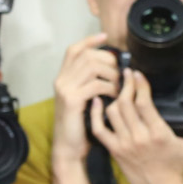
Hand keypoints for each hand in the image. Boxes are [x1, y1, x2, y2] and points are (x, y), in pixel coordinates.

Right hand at [50, 34, 119, 166]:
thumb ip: (93, 84)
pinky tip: (115, 96)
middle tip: (120, 73)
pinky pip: (95, 84)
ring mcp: (65, 89)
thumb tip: (114, 70)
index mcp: (64, 78)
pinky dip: (109, 87)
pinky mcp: (72, 100)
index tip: (106, 36)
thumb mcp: (87, 100)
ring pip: (92, 67)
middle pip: (86, 55)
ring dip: (111, 74)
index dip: (90, 41)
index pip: (74, 50)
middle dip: (108, 60)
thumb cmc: (82, 126)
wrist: (69, 147)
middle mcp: (62, 80)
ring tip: (120, 86)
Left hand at [90, 69, 182, 183]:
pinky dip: (96, 114)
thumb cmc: (178, 167)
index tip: (138, 74)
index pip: (144, 103)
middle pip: (126, 103)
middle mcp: (139, 137)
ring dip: (115, 98)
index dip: (139, 85)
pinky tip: (98, 102)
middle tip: (127, 75)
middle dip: (126, 85)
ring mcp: (124, 144)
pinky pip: (99, 129)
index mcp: (158, 134)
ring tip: (119, 90)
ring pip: (112, 112)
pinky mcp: (114, 150)